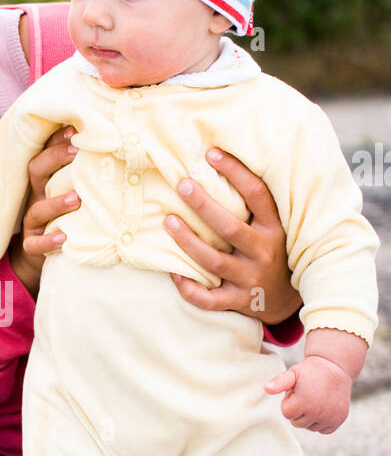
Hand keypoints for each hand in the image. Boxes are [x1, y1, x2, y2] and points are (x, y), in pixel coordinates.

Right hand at [9, 126, 79, 297]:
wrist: (41, 253)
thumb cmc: (65, 214)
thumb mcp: (71, 189)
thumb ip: (86, 172)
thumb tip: (115, 143)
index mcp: (46, 180)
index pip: (47, 152)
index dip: (57, 140)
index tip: (75, 128)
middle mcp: (37, 196)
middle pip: (36, 171)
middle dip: (54, 159)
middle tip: (76, 151)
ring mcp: (32, 222)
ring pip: (36, 209)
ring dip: (55, 203)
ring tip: (76, 199)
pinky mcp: (31, 244)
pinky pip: (34, 243)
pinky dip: (47, 241)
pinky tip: (62, 238)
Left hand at [164, 148, 301, 325]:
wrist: (287, 300)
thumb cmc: (272, 251)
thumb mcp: (274, 226)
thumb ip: (255, 204)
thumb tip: (218, 161)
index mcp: (275, 228)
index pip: (257, 194)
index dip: (235, 171)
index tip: (210, 153)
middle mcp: (264, 252)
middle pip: (229, 227)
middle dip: (203, 205)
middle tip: (182, 184)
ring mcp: (250, 279)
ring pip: (213, 261)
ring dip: (188, 241)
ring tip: (168, 220)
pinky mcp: (238, 302)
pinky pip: (209, 299)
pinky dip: (189, 288)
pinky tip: (173, 272)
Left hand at [264, 356, 351, 431]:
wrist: (335, 367)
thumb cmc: (310, 371)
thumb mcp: (293, 373)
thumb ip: (279, 382)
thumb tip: (266, 388)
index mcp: (304, 401)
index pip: (286, 413)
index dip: (289, 402)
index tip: (296, 392)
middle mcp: (318, 412)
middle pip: (297, 423)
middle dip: (298, 411)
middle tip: (306, 395)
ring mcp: (330, 417)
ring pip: (310, 427)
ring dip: (310, 417)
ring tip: (315, 400)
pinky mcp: (339, 420)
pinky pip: (324, 429)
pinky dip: (322, 421)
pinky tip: (324, 407)